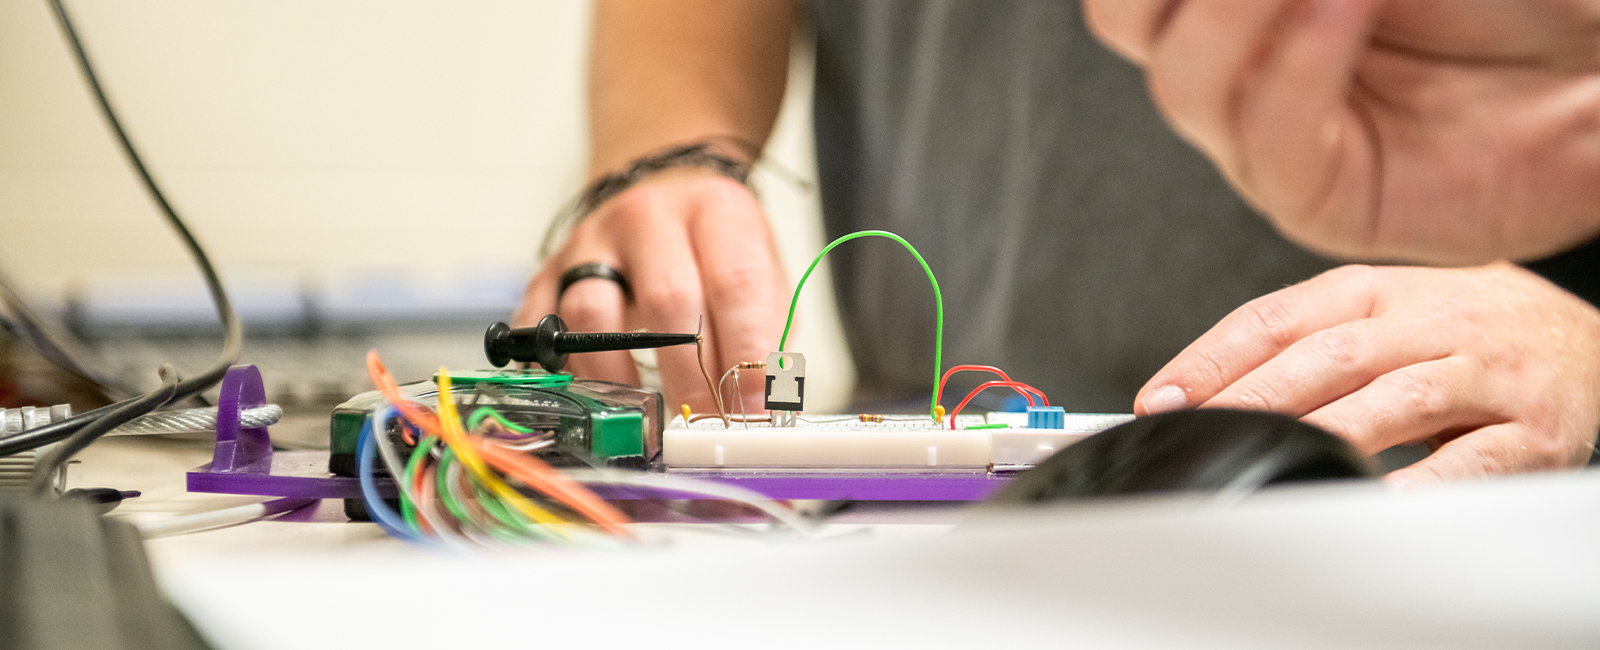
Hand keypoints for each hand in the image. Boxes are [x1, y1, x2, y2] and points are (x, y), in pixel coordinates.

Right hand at [517, 170, 785, 414]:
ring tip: (646, 415)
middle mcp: (649, 217)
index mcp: (715, 210)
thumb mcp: (764, 270)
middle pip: (667, 299)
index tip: (755, 404)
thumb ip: (767, 333)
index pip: (736, 281)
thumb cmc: (717, 246)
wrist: (664, 191)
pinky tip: (590, 396)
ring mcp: (591, 242)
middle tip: (705, 422)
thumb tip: (764, 403)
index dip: (748, 350)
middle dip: (690, 377)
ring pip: (592, 313)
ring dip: (622, 378)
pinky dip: (563, 369)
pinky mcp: (549, 269)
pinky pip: (543, 327)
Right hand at [1083, 0, 1599, 263]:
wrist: (1599, 81)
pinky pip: (1271, 138)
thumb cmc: (1516, 0)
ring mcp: (1266, 139)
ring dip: (1238, 9)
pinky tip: (1342, 7)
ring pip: (1185, 84)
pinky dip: (1299, 64)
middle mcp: (1239, 67)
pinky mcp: (1316, 202)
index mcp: (1240, 5)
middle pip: (1126, 23)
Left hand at [1135, 263, 1599, 485]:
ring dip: (1322, 433)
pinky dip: (1419, 482)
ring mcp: (1484, 372)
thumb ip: (1304, 342)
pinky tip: (1372, 496)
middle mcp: (1430, 322)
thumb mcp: (1384, 314)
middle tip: (1200, 434)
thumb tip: (1201, 389)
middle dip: (1252, 399)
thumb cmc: (1463, 332)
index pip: (1278, 317)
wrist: (1587, 339)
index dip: (1213, 357)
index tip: (1162, 398)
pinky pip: (1471, 459)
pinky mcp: (1532, 428)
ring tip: (1266, 458)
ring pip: (1393, 398)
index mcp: (1378, 291)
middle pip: (1327, 356)